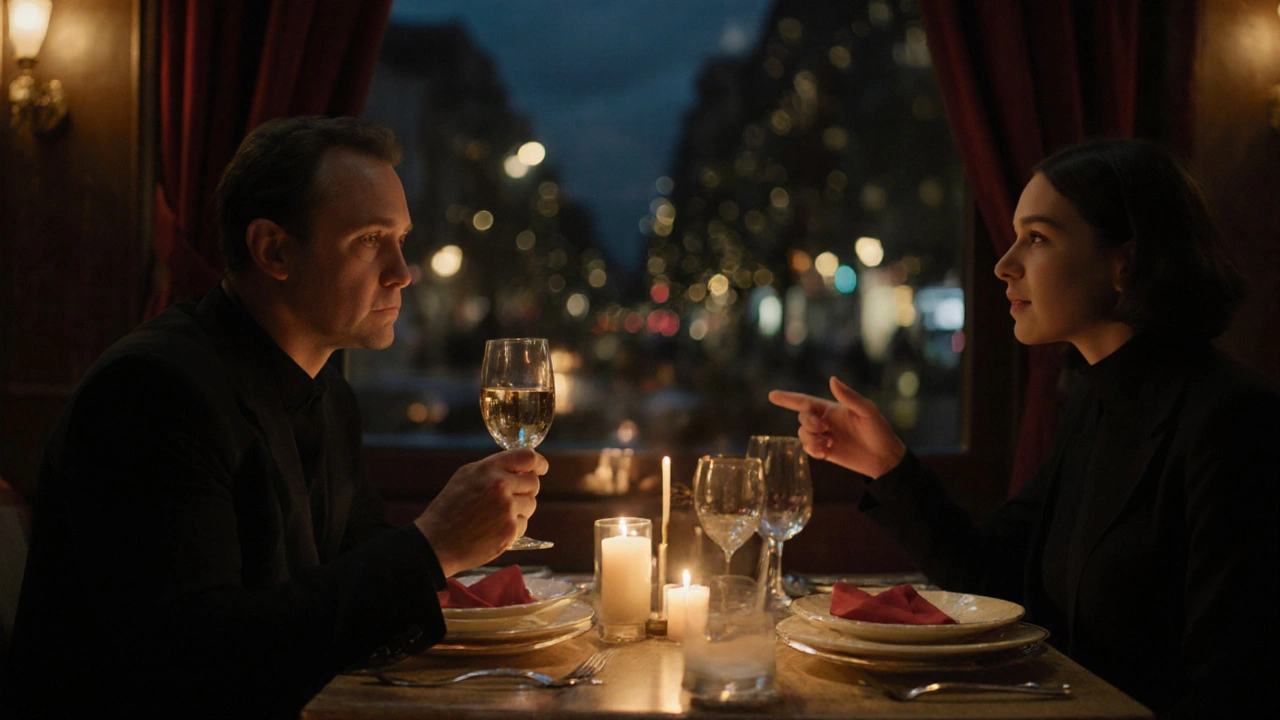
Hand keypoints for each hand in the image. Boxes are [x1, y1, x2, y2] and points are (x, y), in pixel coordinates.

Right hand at [414, 448, 546, 576]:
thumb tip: (521, 467)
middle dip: (525, 490)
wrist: (436, 543)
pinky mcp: (510, 530)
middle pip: (533, 483)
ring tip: (495, 516)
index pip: (527, 457)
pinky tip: (493, 529)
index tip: (541, 468)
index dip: (538, 463)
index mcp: (488, 469)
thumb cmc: (449, 509)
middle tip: (509, 498)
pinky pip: (523, 524)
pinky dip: (513, 527)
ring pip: (530, 504)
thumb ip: (494, 469)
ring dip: (519, 510)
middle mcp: (500, 486)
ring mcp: (507, 509)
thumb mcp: (466, 477)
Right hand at [768, 376, 905, 478]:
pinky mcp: (825, 452)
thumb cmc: (878, 431)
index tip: (772, 395)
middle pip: (802, 417)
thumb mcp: (867, 410)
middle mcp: (825, 421)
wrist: (884, 458)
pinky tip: (827, 450)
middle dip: (808, 422)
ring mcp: (824, 437)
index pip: (805, 401)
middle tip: (823, 429)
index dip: (788, 398)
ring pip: (802, 434)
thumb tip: (831, 379)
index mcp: (832, 408)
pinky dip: (813, 449)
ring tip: (828, 443)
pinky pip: (808, 449)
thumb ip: (849, 396)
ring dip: (811, 438)